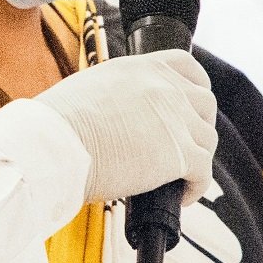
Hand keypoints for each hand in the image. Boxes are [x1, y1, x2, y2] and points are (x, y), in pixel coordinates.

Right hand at [40, 49, 217, 205]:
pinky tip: (182, 196)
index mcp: (140, 67)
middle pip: (204, 103)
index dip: (194, 85)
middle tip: (184, 144)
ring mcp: (176, 119)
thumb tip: (115, 116)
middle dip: (198, 124)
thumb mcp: (88, 90)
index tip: (190, 102)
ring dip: (197, 157)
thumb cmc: (56, 125)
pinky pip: (204, 173)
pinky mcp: (180, 155)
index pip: (184, 65)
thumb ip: (115, 95)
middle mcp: (164, 87)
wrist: (55, 146)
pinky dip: (196, 187)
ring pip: (207, 140)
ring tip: (180, 177)